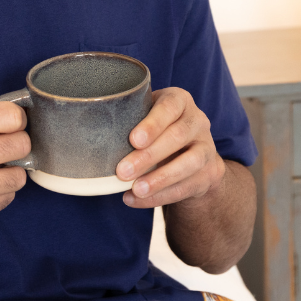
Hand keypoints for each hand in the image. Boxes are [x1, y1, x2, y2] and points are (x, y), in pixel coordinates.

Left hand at [115, 88, 225, 208]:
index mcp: (180, 100)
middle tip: (122, 171)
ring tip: (136, 189)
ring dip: (159, 179)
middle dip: (148, 156)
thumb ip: (128, 119)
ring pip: (189, 163)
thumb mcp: (146, 117)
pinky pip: (187, 186)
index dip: (153, 123)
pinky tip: (137, 199)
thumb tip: (90, 135)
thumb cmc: (157, 131)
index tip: (133, 140)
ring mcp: (208, 147)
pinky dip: (160, 196)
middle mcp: (198, 121)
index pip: (170, 106)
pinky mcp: (210, 173)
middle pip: (177, 136)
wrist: (191, 155)